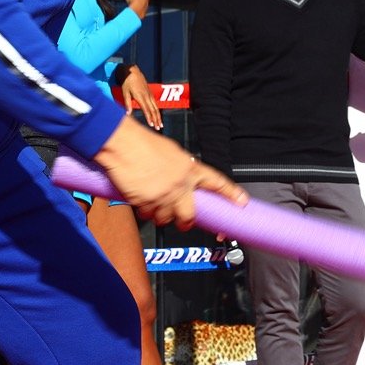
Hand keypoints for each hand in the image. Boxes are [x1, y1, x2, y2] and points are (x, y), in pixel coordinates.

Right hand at [93, 117, 247, 229]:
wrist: (123, 143)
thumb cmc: (143, 143)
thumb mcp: (171, 152)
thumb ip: (181, 168)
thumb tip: (182, 178)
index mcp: (190, 168)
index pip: (217, 183)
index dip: (231, 193)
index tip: (242, 202)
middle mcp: (180, 184)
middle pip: (189, 215)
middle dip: (186, 221)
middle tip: (183, 221)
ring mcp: (164, 195)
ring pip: (166, 218)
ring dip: (160, 215)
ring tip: (153, 203)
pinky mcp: (147, 202)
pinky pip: (148, 215)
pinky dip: (144, 211)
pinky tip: (140, 199)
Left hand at [120, 65, 162, 129]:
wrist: (132, 71)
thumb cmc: (127, 82)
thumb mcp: (125, 92)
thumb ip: (127, 103)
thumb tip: (128, 114)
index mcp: (140, 97)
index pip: (146, 110)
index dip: (149, 118)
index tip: (151, 125)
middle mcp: (147, 96)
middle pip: (153, 110)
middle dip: (156, 119)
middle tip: (158, 128)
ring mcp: (149, 94)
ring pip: (156, 107)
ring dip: (158, 116)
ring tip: (160, 124)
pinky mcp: (150, 93)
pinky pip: (155, 103)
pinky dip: (157, 111)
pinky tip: (157, 115)